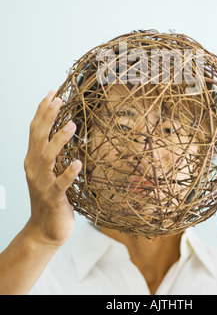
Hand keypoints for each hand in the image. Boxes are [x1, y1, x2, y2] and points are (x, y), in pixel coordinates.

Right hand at [24, 90, 81, 248]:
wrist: (45, 230)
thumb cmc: (52, 197)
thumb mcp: (50, 171)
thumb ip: (53, 152)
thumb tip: (67, 128)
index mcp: (33, 159)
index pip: (35, 130)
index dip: (42, 110)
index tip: (52, 92)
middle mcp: (34, 168)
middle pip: (38, 138)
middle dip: (47, 117)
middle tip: (59, 99)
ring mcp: (42, 184)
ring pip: (47, 157)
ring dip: (58, 140)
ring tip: (72, 125)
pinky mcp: (53, 199)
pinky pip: (60, 184)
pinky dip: (68, 173)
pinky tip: (78, 163)